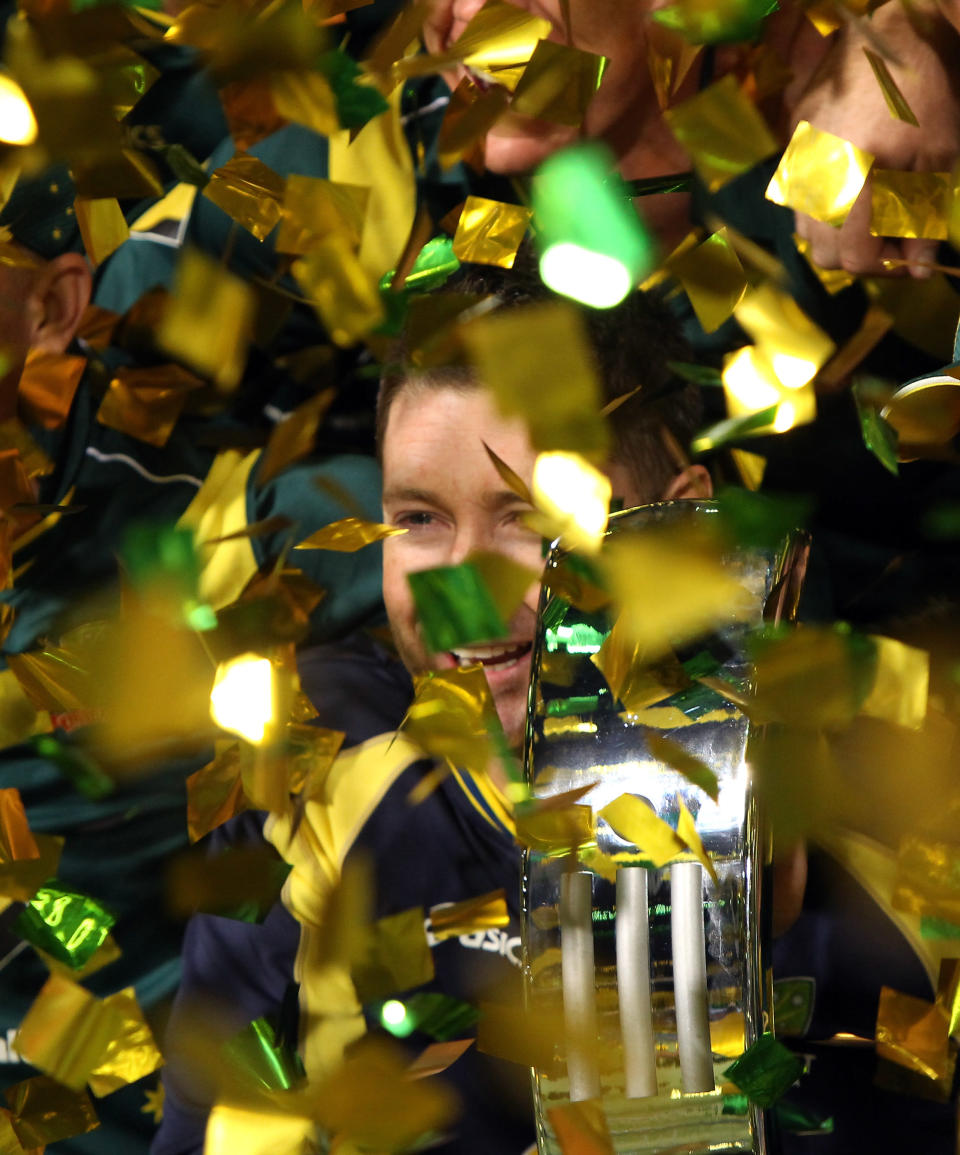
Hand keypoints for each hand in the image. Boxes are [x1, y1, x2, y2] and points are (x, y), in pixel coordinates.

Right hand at [786, 3, 959, 277]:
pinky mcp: (791, 150)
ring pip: (808, 230)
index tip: (910, 261)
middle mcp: (813, 184)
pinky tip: (854, 183)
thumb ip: (924, 223)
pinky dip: (827, 204)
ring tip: (873, 211)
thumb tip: (919, 266)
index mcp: (852, 187)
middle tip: (892, 239)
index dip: (887, 268)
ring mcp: (796, 167)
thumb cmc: (923, 95)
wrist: (891, 38)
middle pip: (824, 254)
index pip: (854, 259)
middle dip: (860, 254)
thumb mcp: (938, 163)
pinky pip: (801, 198)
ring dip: (840, 233)